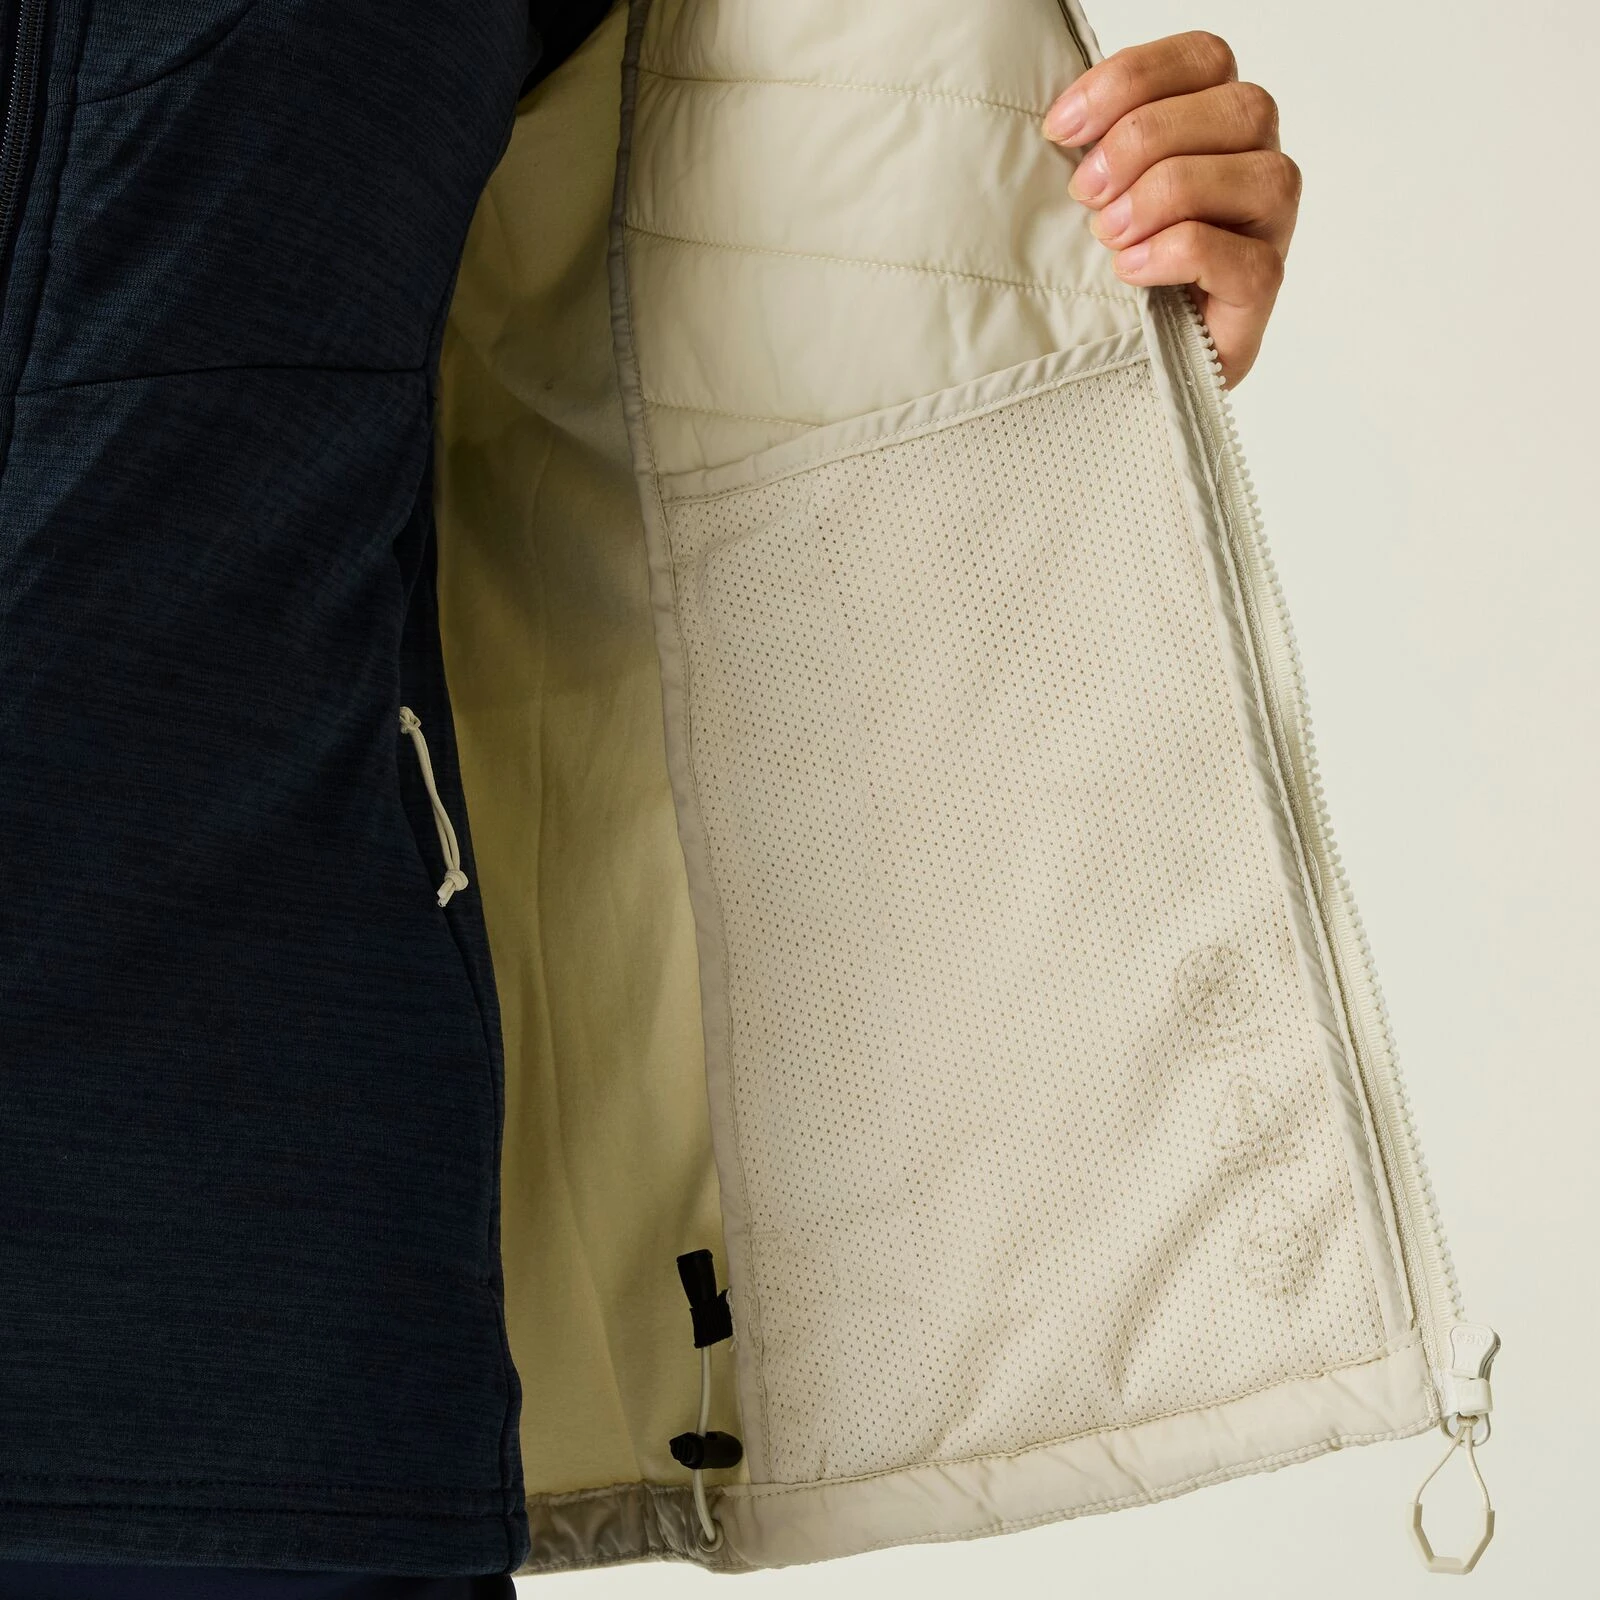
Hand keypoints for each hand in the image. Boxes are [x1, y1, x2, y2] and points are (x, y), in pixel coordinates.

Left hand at [1043, 32, 1298, 387]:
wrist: (1131, 359)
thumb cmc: (1113, 266)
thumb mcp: (1096, 195)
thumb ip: (1096, 146)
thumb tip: (1058, 121)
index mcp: (1219, 122)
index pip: (1204, 58)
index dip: (1131, 79)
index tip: (1061, 128)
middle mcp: (1257, 163)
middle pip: (1237, 108)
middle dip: (1145, 139)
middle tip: (1085, 191)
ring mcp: (1270, 228)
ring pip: (1259, 175)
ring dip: (1168, 195)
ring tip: (1109, 235)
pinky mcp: (1263, 290)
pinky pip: (1248, 259)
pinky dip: (1181, 254)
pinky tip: (1131, 269)